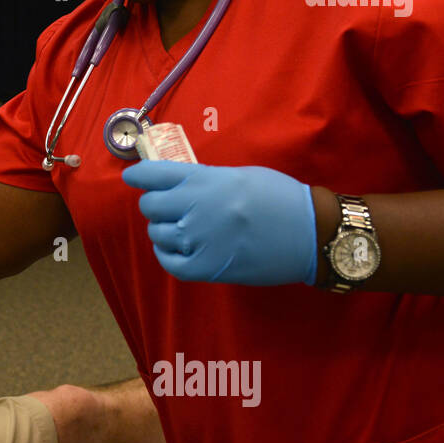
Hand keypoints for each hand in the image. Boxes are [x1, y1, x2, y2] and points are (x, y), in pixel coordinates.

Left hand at [121, 160, 317, 285]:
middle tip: (168, 207)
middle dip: (155, 204)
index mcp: (204, 179)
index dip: (139, 176)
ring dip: (162, 230)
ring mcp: (199, 240)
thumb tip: (176, 185)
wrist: (310, 233)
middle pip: (150, 205)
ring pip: (157, 234)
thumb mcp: (238, 176)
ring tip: (178, 229)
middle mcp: (195, 208)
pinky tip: (174, 249)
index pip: (154, 174)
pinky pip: (169, 262)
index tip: (133, 178)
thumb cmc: (279, 198)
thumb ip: (204, 179)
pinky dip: (166, 254)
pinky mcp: (207, 268)